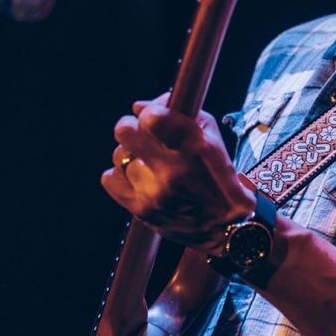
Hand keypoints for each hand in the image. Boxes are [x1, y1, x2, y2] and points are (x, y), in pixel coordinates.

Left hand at [101, 94, 254, 253]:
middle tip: (145, 137)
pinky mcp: (140, 210)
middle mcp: (172, 172)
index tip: (154, 118)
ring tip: (149, 163)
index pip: (152, 118)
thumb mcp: (213, 139)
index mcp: (194, 150)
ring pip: (118, 154)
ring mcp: (153, 193)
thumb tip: (140, 106)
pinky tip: (139, 178)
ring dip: (131, 155)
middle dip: (134, 129)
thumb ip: (179, 114)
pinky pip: (109, 178)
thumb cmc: (220, 179)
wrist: (226, 229)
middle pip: (125, 131)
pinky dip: (120, 175)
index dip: (150, 113)